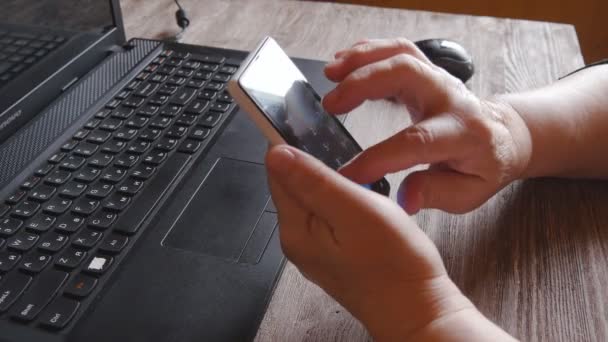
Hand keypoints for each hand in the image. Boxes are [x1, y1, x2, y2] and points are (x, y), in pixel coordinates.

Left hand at [265, 144, 473, 339]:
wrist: (419, 311)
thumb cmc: (394, 266)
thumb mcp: (353, 211)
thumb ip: (313, 180)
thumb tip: (276, 153)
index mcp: (296, 229)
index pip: (278, 171)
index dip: (290, 142)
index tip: (306, 122)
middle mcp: (299, 240)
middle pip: (293, 183)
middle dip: (312, 161)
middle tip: (339, 144)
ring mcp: (316, 248)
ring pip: (313, 197)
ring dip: (329, 179)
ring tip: (355, 171)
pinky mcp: (334, 252)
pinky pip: (329, 214)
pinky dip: (341, 198)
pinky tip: (360, 197)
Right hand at [323, 38, 532, 213]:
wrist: (500, 136)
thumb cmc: (482, 165)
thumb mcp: (468, 192)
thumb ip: (436, 194)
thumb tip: (405, 198)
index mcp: (463, 132)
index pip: (415, 141)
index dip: (379, 157)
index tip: (349, 173)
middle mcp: (450, 97)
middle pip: (407, 73)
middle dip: (364, 83)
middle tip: (330, 103)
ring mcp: (438, 78)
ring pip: (401, 53)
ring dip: (362, 59)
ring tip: (331, 73)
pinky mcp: (427, 70)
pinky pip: (398, 50)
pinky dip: (368, 51)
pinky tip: (344, 60)